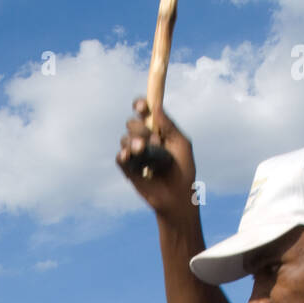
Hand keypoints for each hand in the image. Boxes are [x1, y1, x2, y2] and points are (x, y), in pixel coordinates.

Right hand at [117, 98, 196, 217]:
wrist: (177, 197)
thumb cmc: (184, 170)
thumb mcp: (181, 144)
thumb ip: (169, 125)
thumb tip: (155, 106)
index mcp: (157, 130)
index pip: (144, 112)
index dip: (141, 106)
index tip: (142, 107)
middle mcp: (144, 139)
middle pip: (132, 123)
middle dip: (140, 128)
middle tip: (154, 140)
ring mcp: (135, 155)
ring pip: (125, 139)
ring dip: (134, 142)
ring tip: (143, 149)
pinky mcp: (128, 170)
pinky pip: (119, 158)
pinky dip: (123, 155)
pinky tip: (127, 155)